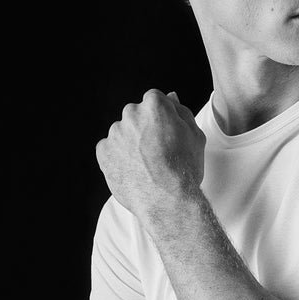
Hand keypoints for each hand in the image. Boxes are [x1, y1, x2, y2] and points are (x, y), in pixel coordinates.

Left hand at [96, 89, 205, 218]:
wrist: (167, 201)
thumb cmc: (184, 170)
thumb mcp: (195, 136)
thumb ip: (181, 112)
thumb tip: (171, 98)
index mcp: (154, 106)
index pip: (155, 100)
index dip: (163, 117)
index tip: (167, 133)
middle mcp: (131, 114)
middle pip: (136, 115)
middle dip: (144, 129)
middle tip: (158, 151)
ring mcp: (115, 133)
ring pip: (122, 133)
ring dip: (131, 143)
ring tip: (146, 165)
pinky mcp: (103, 151)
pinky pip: (110, 149)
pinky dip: (118, 157)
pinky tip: (134, 170)